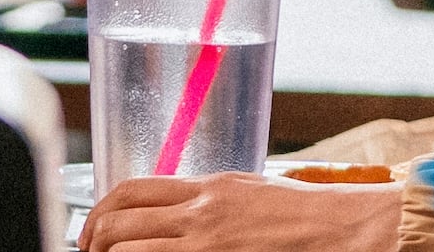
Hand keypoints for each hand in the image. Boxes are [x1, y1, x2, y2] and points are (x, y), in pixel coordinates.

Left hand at [85, 172, 399, 251]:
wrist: (341, 226)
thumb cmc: (301, 211)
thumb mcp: (243, 190)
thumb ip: (204, 199)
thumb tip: (169, 212)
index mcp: (205, 186)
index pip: (131, 190)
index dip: (100, 212)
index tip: (92, 232)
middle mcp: (201, 212)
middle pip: (120, 222)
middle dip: (94, 242)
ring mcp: (208, 241)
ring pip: (133, 249)